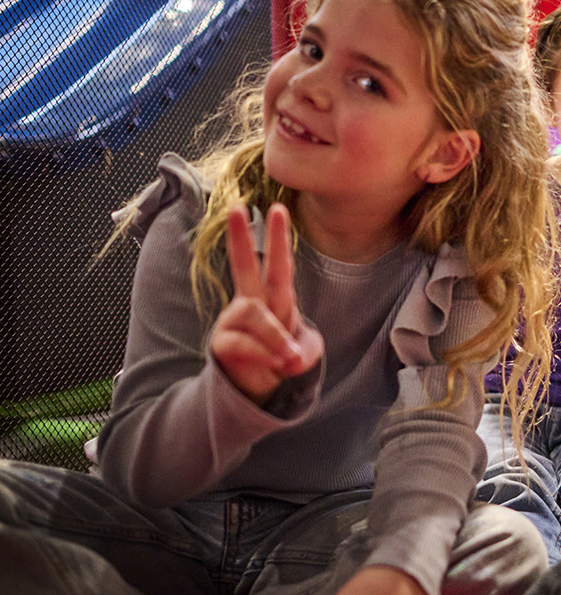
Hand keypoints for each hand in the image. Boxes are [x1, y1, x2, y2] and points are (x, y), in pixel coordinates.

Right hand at [210, 204, 322, 402]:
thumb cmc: (281, 357)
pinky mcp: (221, 342)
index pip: (278, 265)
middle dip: (241, 239)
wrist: (256, 386)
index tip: (278, 209)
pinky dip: (265, 354)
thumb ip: (305, 352)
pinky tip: (277, 364)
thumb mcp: (304, 354)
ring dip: (275, 336)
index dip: (278, 239)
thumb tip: (290, 357)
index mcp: (273, 297)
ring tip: (288, 357)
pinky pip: (244, 344)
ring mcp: (233, 320)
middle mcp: (251, 303)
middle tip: (238, 208)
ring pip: (253, 315)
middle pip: (245, 267)